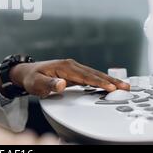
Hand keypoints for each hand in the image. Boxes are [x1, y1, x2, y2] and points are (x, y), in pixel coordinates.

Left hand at [7, 59, 129, 97]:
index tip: (111, 87)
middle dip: (110, 80)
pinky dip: (102, 81)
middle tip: (125, 86)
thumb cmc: (32, 78)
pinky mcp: (74, 73)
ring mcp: (74, 69)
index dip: (99, 82)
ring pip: (94, 74)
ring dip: (109, 80)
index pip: (85, 76)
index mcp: (65, 66)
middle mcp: (71, 65)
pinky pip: (91, 77)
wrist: (27, 73)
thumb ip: (49, 84)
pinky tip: (110, 86)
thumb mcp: (37, 83)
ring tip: (124, 86)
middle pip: (94, 74)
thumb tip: (63, 84)